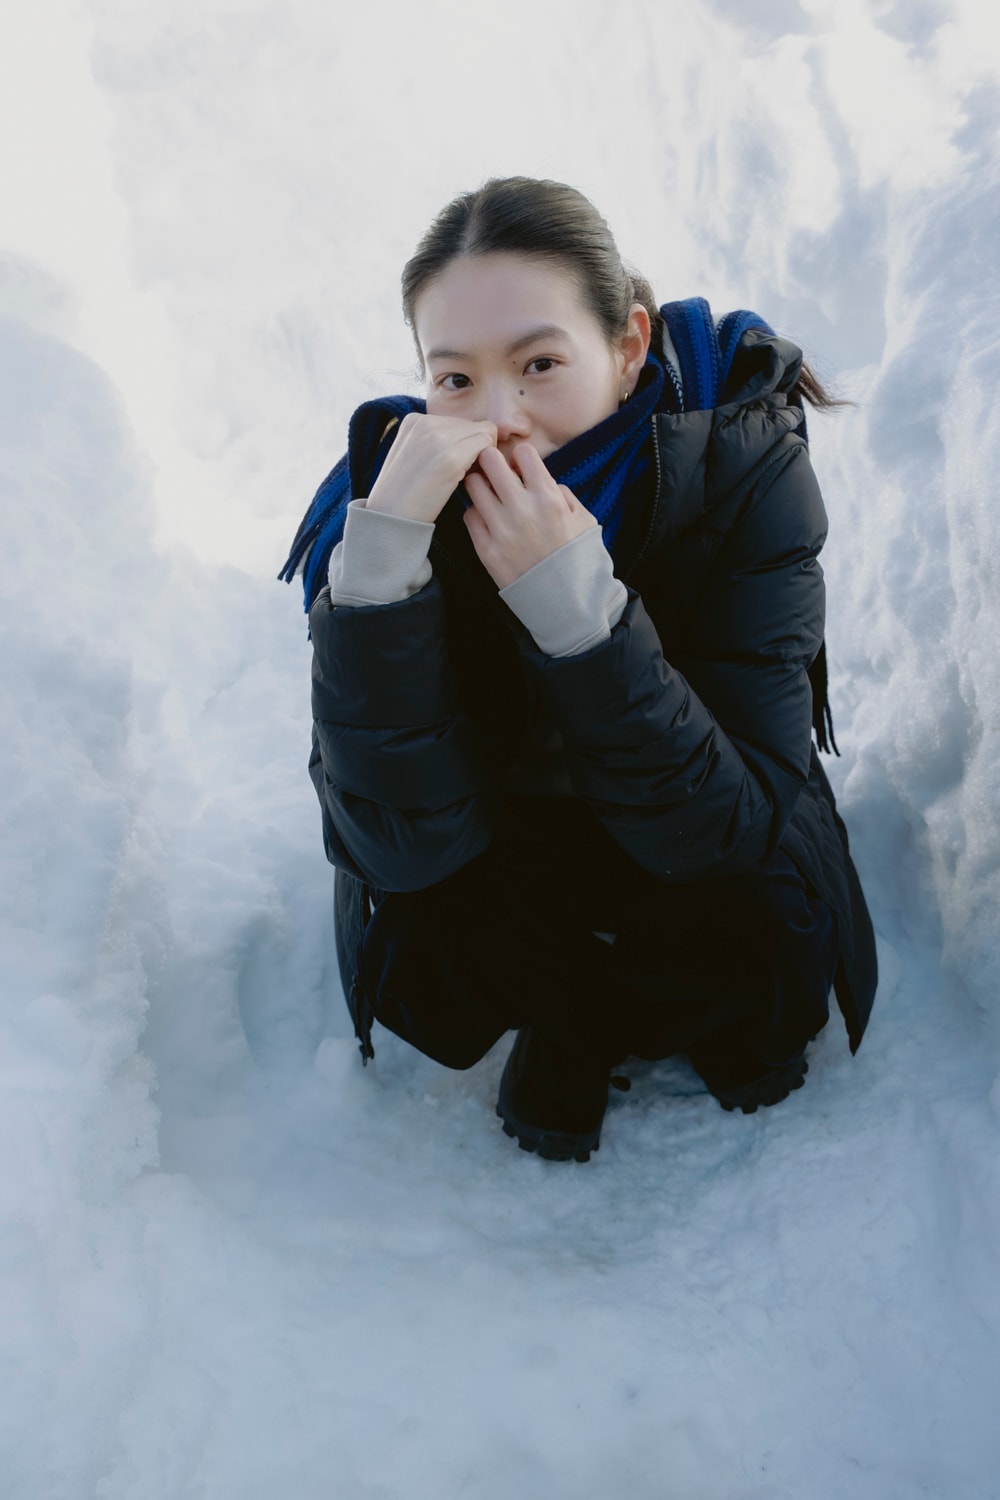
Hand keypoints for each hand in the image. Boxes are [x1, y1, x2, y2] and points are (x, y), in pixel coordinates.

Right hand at [365, 413, 497, 523]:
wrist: (388, 517)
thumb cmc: (403, 494)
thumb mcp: (412, 455)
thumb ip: (434, 441)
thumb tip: (470, 438)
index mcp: (414, 420)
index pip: (458, 423)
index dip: (464, 445)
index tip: (455, 467)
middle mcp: (426, 422)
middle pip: (474, 426)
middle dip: (475, 448)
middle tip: (464, 476)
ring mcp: (438, 438)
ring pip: (485, 434)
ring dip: (482, 456)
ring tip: (463, 479)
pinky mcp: (450, 457)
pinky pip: (487, 448)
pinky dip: (485, 465)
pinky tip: (468, 483)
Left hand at [463, 442, 596, 588]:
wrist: (567, 603)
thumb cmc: (579, 559)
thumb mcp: (585, 520)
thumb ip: (563, 494)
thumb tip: (543, 480)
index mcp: (548, 498)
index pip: (523, 452)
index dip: (520, 455)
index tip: (520, 465)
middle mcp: (522, 509)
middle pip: (489, 461)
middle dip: (491, 459)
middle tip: (494, 469)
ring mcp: (501, 530)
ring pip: (473, 486)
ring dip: (480, 485)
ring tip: (488, 493)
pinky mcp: (487, 551)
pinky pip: (470, 517)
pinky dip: (476, 513)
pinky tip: (487, 519)